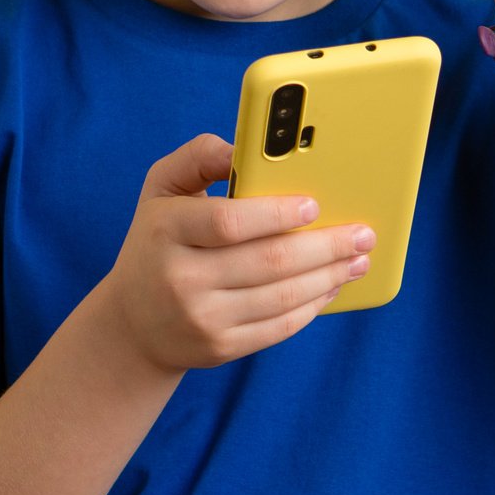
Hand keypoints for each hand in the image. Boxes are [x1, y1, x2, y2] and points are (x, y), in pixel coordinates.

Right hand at [102, 134, 375, 373]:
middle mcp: (181, 278)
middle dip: (325, 246)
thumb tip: (246, 146)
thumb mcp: (162, 188)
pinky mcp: (219, 348)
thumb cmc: (158, 241)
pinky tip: (332, 286)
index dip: (277, 213)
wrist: (132, 324)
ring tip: (358, 259)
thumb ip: (200, 157)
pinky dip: (313, 306)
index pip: (230, 222)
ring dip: (329, 277)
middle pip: (269, 261)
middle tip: (362, 234)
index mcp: (167, 230)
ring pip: (281, 296)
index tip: (314, 205)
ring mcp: (201, 318)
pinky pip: (279, 327)